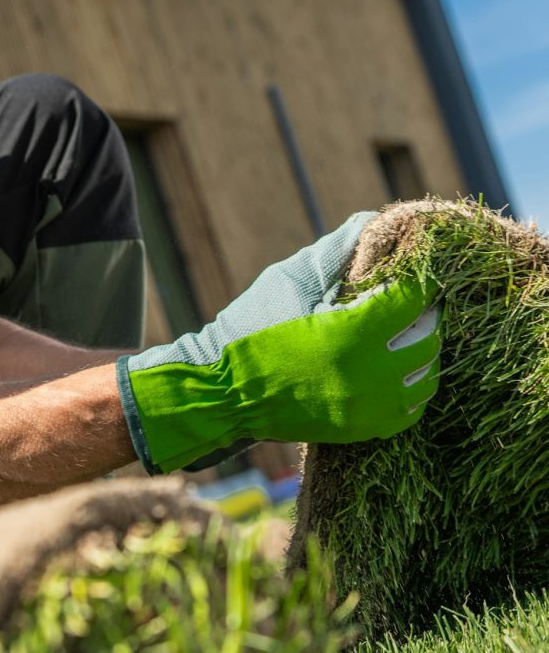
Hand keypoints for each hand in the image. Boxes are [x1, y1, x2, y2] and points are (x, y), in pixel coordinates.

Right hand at [117, 213, 441, 474]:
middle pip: (428, 338)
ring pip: (425, 377)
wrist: (223, 393)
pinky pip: (410, 410)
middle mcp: (370, 374)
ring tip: (410, 332)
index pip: (412, 299)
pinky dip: (412, 387)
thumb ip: (335, 251)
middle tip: (418, 298)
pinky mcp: (360, 430)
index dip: (420, 280)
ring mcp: (368, 408)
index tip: (419, 269)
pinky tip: (400, 369)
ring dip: (423, 350)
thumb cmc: (251, 328)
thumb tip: (371, 223)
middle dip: (427, 313)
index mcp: (352, 332)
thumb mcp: (290, 280)